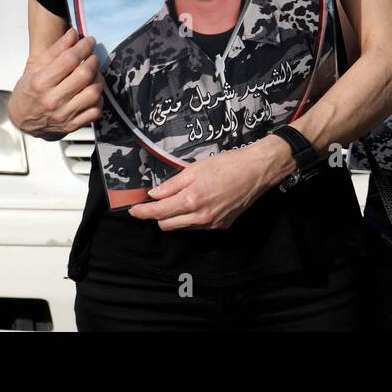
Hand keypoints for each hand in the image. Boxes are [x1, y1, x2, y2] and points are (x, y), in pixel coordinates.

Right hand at [8, 28, 102, 140]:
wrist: (22, 121)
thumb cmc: (28, 91)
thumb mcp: (35, 68)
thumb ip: (55, 50)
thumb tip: (73, 33)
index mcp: (40, 83)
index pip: (70, 59)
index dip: (84, 46)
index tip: (89, 41)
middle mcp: (52, 100)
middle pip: (85, 74)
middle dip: (93, 60)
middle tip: (92, 57)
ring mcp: (64, 115)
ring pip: (94, 93)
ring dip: (98, 79)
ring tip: (93, 74)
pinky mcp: (73, 125)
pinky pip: (96, 111)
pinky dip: (98, 99)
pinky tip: (91, 91)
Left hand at [128, 135, 290, 230]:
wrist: (257, 170)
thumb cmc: (227, 164)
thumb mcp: (195, 168)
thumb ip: (172, 184)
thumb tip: (154, 195)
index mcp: (191, 200)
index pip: (158, 213)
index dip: (143, 212)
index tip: (133, 210)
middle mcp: (201, 217)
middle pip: (167, 225)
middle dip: (158, 215)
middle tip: (158, 201)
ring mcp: (212, 224)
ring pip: (183, 227)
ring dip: (176, 217)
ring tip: (181, 199)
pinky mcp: (222, 226)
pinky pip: (198, 226)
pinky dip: (192, 217)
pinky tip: (199, 203)